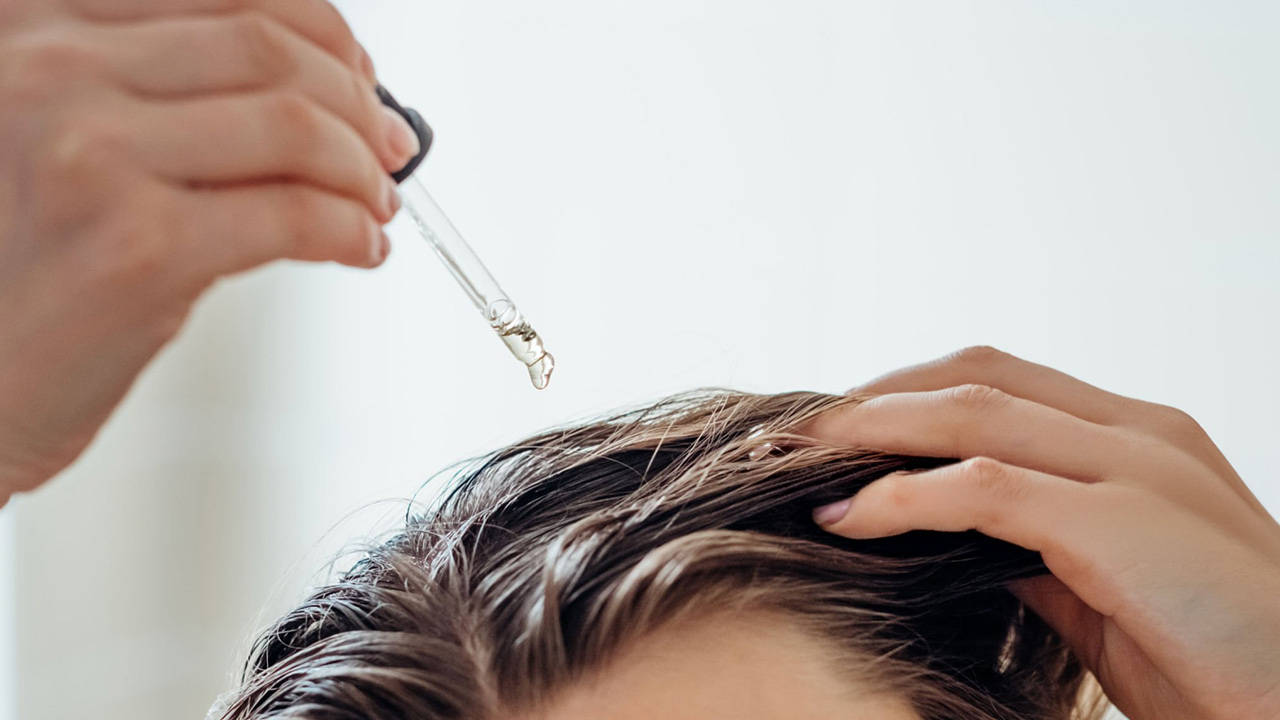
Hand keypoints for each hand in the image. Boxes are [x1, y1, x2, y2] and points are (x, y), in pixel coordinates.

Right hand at [0, 0, 420, 504]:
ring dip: (360, 168)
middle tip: (387, 145)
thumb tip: (323, 89)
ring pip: (292, 125)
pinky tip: (358, 246)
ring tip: (374, 203)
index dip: (318, 29)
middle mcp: (49, 71)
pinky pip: (291, 215)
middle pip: (266, 50)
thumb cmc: (17, 271)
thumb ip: (164, 96)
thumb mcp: (65, 140)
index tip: (358, 72)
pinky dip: (349, 229)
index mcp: (34, 27)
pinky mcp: (134, 246)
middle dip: (356, 101)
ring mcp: (87, 154)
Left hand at [805, 347, 1279, 719]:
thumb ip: (1027, 542)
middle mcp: (1137, 432)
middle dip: (872, 399)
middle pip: (972, 377)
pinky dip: (902, 496)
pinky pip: (983, 486)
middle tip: (793, 433)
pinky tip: (848, 517)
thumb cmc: (1209, 654)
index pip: (996, 380)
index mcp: (1135, 437)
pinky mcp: (1122, 522)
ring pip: (969, 413)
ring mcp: (1135, 467)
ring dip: (869, 433)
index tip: (837, 429)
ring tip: (797, 459)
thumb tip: (934, 525)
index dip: (905, 394)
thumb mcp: (1097, 584)